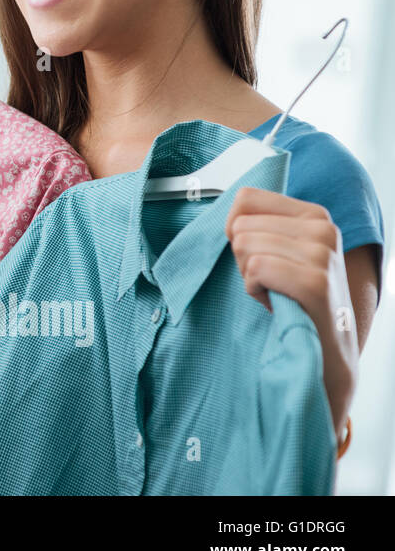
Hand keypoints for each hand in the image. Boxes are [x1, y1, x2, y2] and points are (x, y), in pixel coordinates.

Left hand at [225, 187, 358, 438]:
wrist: (325, 353)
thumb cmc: (294, 299)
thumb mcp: (282, 251)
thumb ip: (259, 225)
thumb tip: (225, 214)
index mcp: (314, 214)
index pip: (245, 198)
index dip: (234, 228)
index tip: (254, 254)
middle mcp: (323, 228)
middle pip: (240, 225)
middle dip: (243, 258)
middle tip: (270, 281)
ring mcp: (322, 255)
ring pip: (245, 246)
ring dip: (249, 277)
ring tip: (275, 293)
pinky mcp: (316, 283)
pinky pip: (256, 268)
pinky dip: (255, 290)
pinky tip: (276, 303)